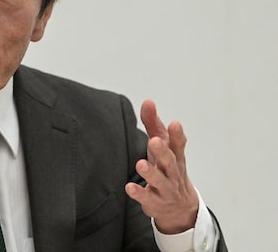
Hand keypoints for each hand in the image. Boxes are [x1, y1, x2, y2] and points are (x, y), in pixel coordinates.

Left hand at [125, 100, 198, 233]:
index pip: (178, 145)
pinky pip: (147, 198)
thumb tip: (148, 102)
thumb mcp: (163, 145)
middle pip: (170, 162)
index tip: (175, 124)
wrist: (179, 206)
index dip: (177, 135)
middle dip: (163, 152)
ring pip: (160, 181)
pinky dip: (139, 193)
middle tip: (154, 141)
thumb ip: (153, 124)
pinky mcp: (155, 202)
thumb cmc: (167, 168)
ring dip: (151, 173)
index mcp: (175, 156)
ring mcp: (165, 189)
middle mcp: (172, 172)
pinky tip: (129, 187)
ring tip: (140, 164)